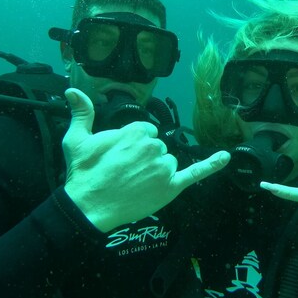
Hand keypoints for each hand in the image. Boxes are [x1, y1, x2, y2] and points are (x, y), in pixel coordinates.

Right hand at [61, 88, 230, 231]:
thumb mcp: (77, 139)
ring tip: (134, 181)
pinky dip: (211, 165)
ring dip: (156, 170)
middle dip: (144, 157)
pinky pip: (195, 172)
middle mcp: (153, 147)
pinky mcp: (171, 187)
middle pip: (158, 147)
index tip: (121, 155)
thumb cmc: (83, 173)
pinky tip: (224, 157)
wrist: (88, 206)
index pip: (145, 132)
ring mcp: (163, 167)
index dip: (133, 144)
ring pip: (168, 162)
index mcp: (135, 132)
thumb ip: (82, 113)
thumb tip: (72, 90)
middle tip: (124, 171)